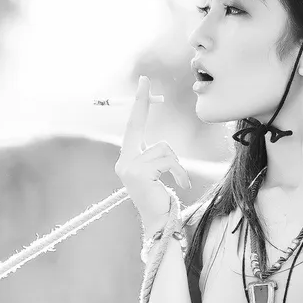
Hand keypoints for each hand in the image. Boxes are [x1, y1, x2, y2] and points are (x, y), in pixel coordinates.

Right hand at [113, 75, 190, 233]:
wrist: (160, 223)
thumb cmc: (162, 199)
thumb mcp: (158, 172)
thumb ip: (155, 157)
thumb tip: (162, 146)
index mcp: (128, 159)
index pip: (134, 127)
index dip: (139, 105)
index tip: (142, 83)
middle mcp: (124, 161)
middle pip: (139, 127)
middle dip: (141, 102)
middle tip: (143, 79)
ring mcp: (128, 167)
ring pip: (164, 148)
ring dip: (176, 164)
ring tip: (177, 181)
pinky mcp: (138, 172)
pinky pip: (167, 160)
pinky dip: (179, 171)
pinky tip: (178, 184)